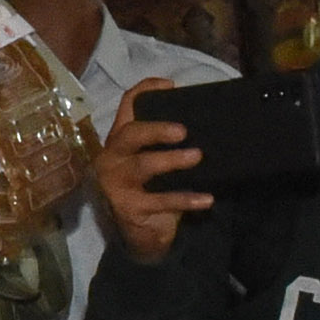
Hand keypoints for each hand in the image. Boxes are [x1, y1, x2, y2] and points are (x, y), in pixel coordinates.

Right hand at [94, 79, 213, 264]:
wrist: (141, 234)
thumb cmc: (151, 190)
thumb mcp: (154, 162)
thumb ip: (167, 144)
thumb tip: (205, 124)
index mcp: (120, 140)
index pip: (127, 106)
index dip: (146, 90)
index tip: (171, 85)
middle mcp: (112, 158)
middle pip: (130, 134)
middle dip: (156, 129)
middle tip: (183, 131)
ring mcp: (116, 183)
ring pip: (143, 165)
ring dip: (171, 160)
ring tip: (197, 157)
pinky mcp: (128, 207)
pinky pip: (160, 201)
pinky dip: (186, 199)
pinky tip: (207, 199)